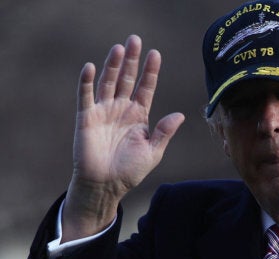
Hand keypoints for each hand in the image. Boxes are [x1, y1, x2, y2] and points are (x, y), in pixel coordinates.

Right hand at [62, 35, 184, 241]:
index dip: (150, 72)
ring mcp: (104, 112)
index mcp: (139, 116)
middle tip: (135, 39)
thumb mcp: (153, 151)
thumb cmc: (130, 171)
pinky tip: (91, 67)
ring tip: (119, 48)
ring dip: (113, 66)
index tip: (155, 54)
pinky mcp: (87, 118)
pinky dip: (87, 82)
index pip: (146, 88)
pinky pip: (86, 96)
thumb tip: (180, 115)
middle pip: (127, 79)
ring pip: (109, 83)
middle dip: (131, 60)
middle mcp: (121, 109)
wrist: (106, 186)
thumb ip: (164, 132)